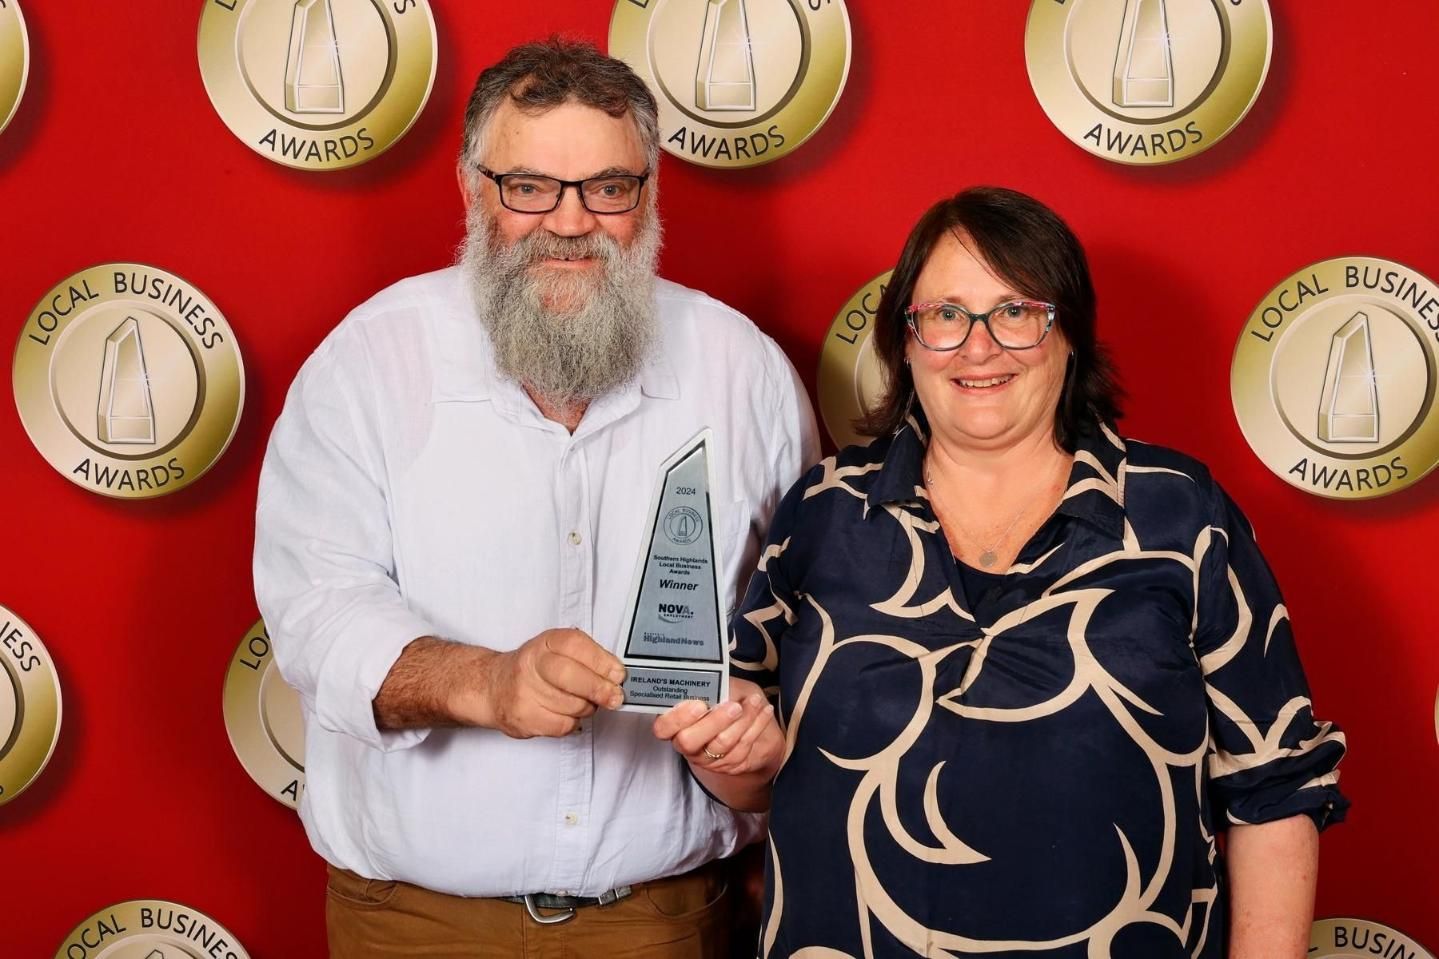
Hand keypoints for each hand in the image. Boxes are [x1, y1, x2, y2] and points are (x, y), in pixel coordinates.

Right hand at [472, 628, 624, 738]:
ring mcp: (524, 692)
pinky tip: (566, 713)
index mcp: (545, 643)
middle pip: (572, 677)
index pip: (575, 645)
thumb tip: (617, 675)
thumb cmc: (534, 669)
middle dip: (599, 689)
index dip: (601, 661)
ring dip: (587, 707)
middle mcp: (531, 664)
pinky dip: (572, 722)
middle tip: (615, 697)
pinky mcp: (523, 718)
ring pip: (572, 705)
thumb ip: (587, 658)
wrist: (492, 687)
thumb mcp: (557, 651)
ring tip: (582, 702)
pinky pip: (562, 725)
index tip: (618, 674)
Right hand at [653, 678, 782, 778]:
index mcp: (675, 722)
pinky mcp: (728, 765)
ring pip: (721, 744)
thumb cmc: (727, 696)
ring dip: (742, 721)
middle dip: (713, 723)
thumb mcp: (717, 685)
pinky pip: (742, 747)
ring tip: (755, 702)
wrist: (751, 720)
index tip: (699, 704)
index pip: (662, 728)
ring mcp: (706, 758)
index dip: (677, 718)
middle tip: (733, 706)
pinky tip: (765, 710)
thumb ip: (711, 684)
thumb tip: (713, 674)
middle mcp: (686, 743)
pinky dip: (756, 726)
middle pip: (689, 742)